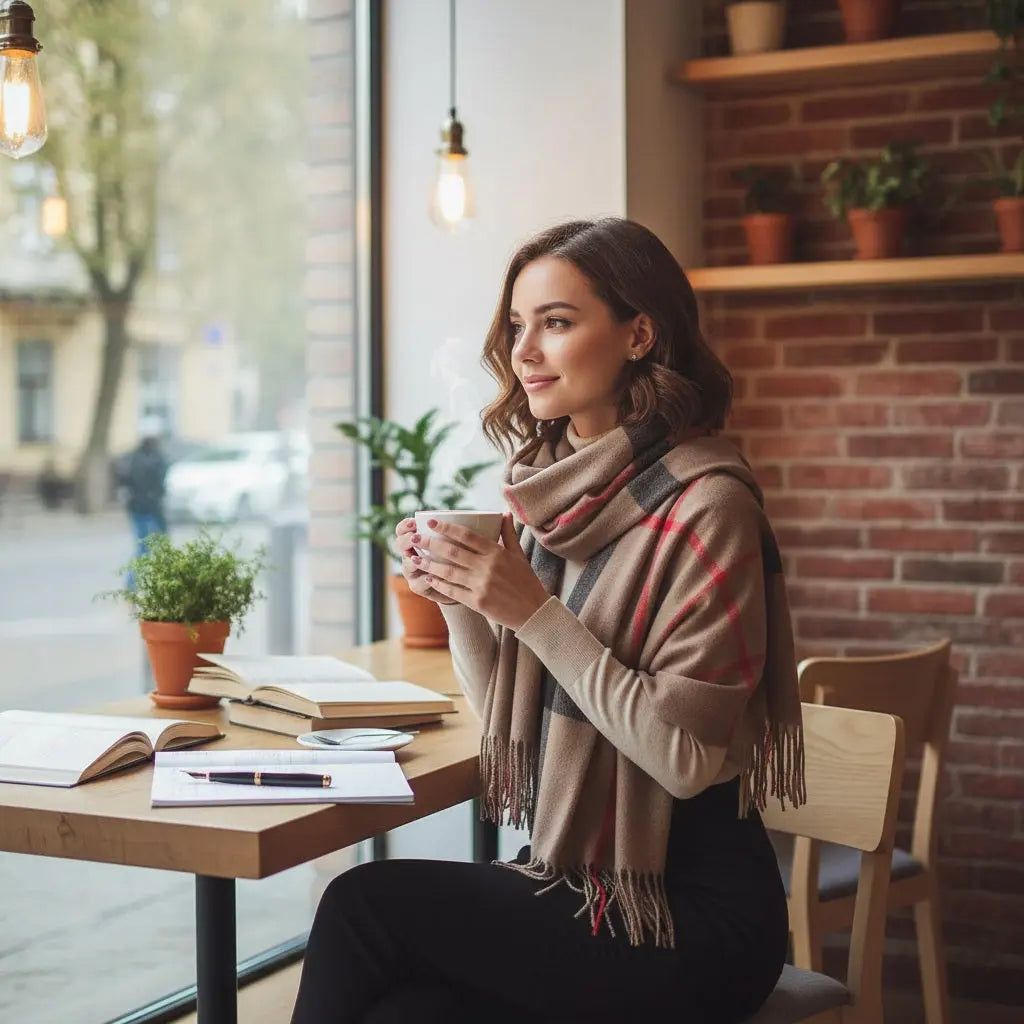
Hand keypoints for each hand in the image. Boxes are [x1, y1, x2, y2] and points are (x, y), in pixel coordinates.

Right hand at [395, 518, 457, 604]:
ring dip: (412, 561)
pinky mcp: (420, 587)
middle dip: (406, 541)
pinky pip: (419, 584)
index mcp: (413, 541)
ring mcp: (412, 572)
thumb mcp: (450, 539)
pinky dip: (425, 580)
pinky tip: (430, 577)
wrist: (458, 581)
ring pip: (406, 566)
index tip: (414, 522)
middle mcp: (409, 556)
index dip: (405, 526)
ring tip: (417, 558)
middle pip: (400, 545)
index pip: (401, 530)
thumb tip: (454, 513)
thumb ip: (448, 529)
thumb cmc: (455, 554)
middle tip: (415, 538)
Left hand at [414, 514, 550, 630]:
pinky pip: (453, 590)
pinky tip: (429, 578)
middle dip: (430, 544)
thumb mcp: (519, 555)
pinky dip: (439, 584)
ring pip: (448, 571)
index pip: (467, 536)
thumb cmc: (526, 581)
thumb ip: (509, 534)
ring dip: (429, 564)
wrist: (533, 612)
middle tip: (414, 538)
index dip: (447, 528)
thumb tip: (503, 513)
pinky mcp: (477, 602)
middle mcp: (487, 567)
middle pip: (452, 552)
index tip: (431, 522)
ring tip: (414, 558)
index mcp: (497, 553)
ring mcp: (481, 585)